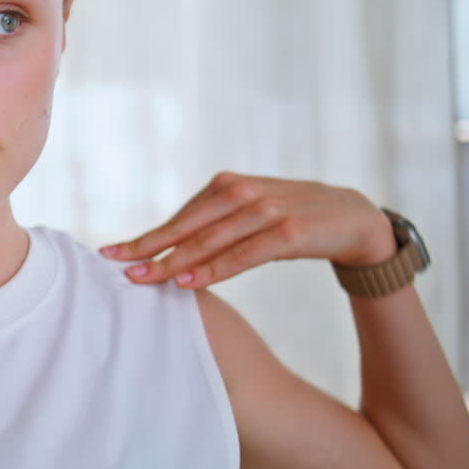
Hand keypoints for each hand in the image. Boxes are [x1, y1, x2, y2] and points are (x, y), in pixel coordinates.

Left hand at [99, 171, 395, 288]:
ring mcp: (267, 209)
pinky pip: (245, 253)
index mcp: (228, 186)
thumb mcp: (251, 218)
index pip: (179, 217)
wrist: (357, 220)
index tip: (111, 253)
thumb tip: (169, 250)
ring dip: (176, 261)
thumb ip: (215, 226)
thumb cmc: (294, 222)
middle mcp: (243, 192)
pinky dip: (216, 268)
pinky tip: (190, 282)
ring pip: (211, 240)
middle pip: (187, 227)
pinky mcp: (290, 230)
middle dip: (149, 249)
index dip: (146, 236)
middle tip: (117, 267)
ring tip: (145, 279)